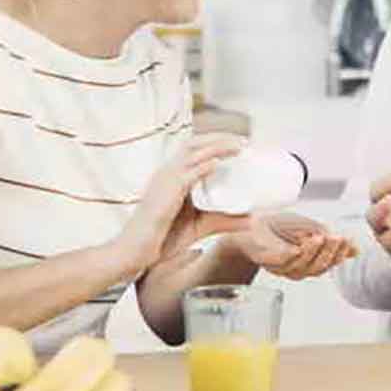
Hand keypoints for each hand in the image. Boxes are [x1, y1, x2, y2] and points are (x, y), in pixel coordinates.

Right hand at [121, 133, 249, 265]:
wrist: (137, 252)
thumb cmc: (163, 238)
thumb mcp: (202, 225)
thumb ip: (225, 220)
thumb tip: (252, 220)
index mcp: (173, 175)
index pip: (194, 148)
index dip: (216, 141)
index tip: (239, 143)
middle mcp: (167, 172)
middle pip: (194, 144)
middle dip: (219, 138)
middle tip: (243, 141)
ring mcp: (164, 181)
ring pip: (191, 153)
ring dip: (215, 147)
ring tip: (237, 146)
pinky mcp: (164, 194)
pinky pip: (185, 175)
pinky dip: (202, 167)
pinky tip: (217, 163)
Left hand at [227, 212, 358, 280]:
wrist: (248, 222)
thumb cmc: (277, 226)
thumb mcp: (309, 229)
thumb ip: (329, 239)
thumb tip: (355, 250)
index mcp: (307, 262)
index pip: (328, 264)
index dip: (339, 254)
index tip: (348, 240)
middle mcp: (294, 268)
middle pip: (316, 269)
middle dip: (329, 253)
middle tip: (338, 238)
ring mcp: (279, 265)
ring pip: (301, 267)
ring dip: (313, 253)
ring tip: (322, 237)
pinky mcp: (264, 258)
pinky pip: (281, 261)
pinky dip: (293, 254)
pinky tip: (301, 245)